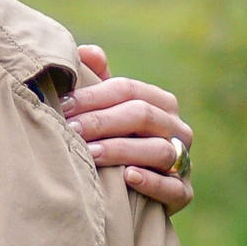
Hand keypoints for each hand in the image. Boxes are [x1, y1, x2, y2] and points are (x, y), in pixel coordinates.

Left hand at [68, 45, 194, 208]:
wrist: (135, 192)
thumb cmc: (116, 141)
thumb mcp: (108, 110)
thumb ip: (98, 81)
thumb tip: (87, 52)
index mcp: (161, 103)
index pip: (128, 89)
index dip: (94, 95)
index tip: (63, 105)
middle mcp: (178, 128)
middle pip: (142, 115)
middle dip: (102, 121)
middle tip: (69, 130)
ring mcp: (184, 161)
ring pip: (159, 150)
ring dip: (121, 150)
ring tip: (90, 154)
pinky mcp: (183, 193)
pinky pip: (173, 188)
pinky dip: (152, 182)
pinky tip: (127, 178)